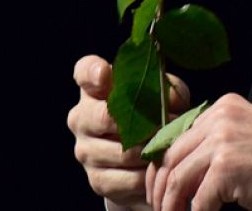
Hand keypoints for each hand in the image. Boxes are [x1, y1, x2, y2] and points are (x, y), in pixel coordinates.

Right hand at [68, 55, 190, 210]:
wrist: (146, 160)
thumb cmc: (155, 116)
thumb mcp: (165, 97)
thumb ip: (168, 91)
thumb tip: (169, 101)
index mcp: (94, 89)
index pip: (84, 72)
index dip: (93, 73)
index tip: (105, 74)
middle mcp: (81, 117)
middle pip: (103, 117)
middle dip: (141, 124)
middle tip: (164, 126)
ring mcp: (85, 150)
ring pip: (122, 152)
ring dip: (150, 152)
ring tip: (168, 147)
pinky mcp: (97, 180)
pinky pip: (129, 178)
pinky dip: (149, 175)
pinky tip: (159, 168)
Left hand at [146, 93, 251, 210]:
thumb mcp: (244, 136)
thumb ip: (214, 142)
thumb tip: (179, 169)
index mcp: (221, 107)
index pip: (177, 135)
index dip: (163, 164)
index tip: (159, 185)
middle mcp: (219, 118)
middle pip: (172, 155)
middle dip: (160, 186)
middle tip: (159, 206)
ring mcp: (222, 141)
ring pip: (178, 178)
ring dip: (171, 205)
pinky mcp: (227, 167)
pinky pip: (199, 199)